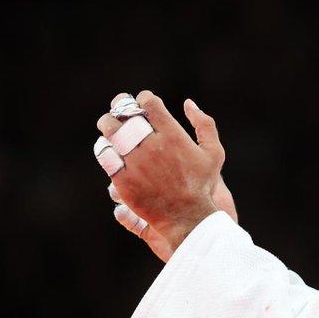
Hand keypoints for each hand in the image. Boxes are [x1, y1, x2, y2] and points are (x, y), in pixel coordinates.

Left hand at [95, 91, 237, 260]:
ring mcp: (136, 163)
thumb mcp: (214, 153)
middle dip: (121, 106)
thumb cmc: (202, 185)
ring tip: (109, 126)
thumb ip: (205, 125)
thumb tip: (189, 103)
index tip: (143, 102)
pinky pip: (105, 156)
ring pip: (111, 132)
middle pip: (126, 114)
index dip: (143, 98)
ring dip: (108, 125)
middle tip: (120, 108)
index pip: (149, 103)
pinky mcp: (123, 180)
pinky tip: (108, 148)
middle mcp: (153, 146)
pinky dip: (104, 148)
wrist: (188, 219)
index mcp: (173, 135)